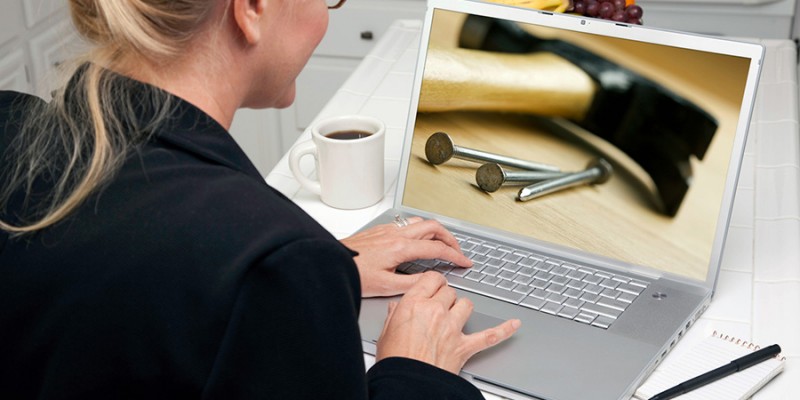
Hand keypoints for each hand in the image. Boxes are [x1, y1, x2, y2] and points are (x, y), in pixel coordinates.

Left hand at [340, 217, 471, 296]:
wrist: (329, 263)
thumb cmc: (353, 274)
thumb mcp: (386, 286)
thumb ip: (413, 283)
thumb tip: (432, 280)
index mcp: (400, 247)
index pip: (437, 248)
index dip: (455, 255)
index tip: (465, 262)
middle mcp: (396, 234)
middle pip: (433, 226)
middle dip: (450, 238)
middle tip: (457, 251)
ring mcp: (387, 230)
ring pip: (420, 222)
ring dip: (435, 231)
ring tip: (441, 244)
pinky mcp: (380, 231)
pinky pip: (407, 224)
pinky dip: (420, 230)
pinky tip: (416, 241)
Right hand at [375, 272, 520, 373]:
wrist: (406, 383)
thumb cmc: (395, 360)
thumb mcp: (385, 332)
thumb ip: (394, 315)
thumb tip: (397, 308)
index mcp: (414, 304)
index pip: (432, 279)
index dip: (434, 282)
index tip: (433, 286)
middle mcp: (435, 311)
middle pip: (450, 291)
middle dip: (445, 297)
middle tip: (439, 306)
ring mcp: (452, 328)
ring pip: (466, 305)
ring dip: (462, 308)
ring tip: (456, 314)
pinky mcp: (464, 346)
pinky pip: (489, 335)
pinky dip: (504, 330)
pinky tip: (513, 324)